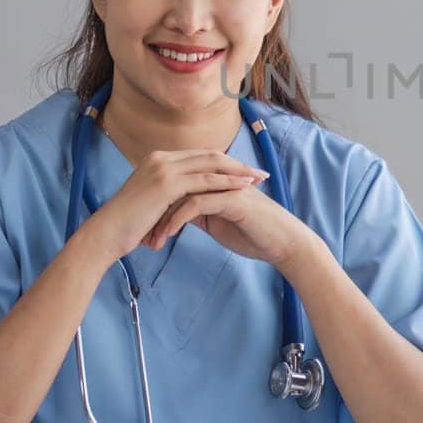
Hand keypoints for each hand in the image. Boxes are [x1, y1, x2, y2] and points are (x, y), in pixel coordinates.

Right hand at [79, 149, 267, 263]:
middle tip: (261, 173)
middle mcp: (161, 158)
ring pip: (210, 165)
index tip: (247, 173)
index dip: (225, 164)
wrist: (105, 235)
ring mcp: (164, 168)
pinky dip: (226, 183)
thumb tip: (189, 203)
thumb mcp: (153, 204)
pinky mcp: (167, 183)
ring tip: (259, 180)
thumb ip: (171, 197)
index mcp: (158, 160)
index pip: (200, 157)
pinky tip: (243, 188)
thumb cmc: (127, 226)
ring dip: (238, 172)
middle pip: (209, 156)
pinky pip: (204, 180)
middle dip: (238, 164)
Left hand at [146, 181, 324, 270]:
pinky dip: (177, 219)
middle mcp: (218, 179)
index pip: (177, 185)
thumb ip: (198, 212)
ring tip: (151, 240)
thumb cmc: (254, 234)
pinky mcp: (232, 199)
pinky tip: (167, 235)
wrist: (284, 244)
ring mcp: (226, 186)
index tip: (141, 228)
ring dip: (162, 218)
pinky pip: (196, 204)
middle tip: (138, 233)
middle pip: (175, 185)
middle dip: (154, 211)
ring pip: (182, 193)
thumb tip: (175, 213)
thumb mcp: (217, 222)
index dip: (157, 205)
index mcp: (214, 182)